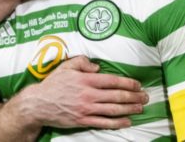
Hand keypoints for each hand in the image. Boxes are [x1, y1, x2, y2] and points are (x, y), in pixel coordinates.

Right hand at [17, 56, 148, 128]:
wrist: (39, 104)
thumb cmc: (53, 84)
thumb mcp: (66, 66)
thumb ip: (82, 62)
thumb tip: (97, 67)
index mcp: (86, 79)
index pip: (112, 81)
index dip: (128, 83)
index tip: (138, 84)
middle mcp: (89, 94)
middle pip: (117, 96)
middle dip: (134, 96)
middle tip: (145, 97)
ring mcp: (86, 109)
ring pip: (113, 110)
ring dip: (130, 109)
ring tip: (141, 108)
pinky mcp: (83, 120)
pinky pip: (104, 122)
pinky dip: (118, 123)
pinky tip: (127, 121)